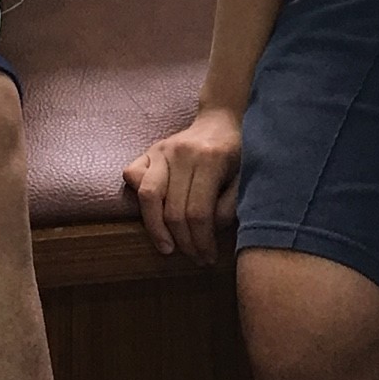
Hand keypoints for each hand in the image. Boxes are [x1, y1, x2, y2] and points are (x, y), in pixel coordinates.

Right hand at [124, 106, 242, 262]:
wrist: (220, 122)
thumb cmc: (237, 154)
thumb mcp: (245, 179)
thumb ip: (229, 207)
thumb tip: (208, 233)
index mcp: (210, 159)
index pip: (199, 213)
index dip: (202, 242)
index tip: (208, 257)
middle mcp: (182, 153)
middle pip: (173, 211)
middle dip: (184, 242)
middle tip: (195, 257)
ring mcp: (162, 150)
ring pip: (149, 197)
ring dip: (156, 229)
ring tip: (168, 248)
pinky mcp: (150, 150)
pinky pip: (133, 176)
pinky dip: (138, 198)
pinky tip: (152, 214)